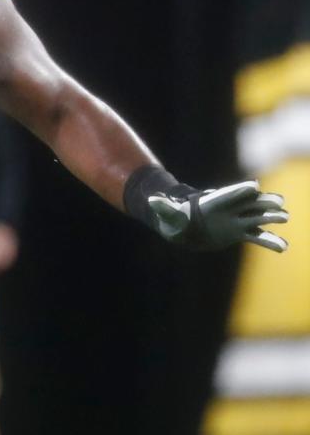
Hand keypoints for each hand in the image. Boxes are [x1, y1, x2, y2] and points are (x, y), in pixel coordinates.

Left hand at [147, 180, 288, 252]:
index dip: (240, 190)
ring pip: (258, 218)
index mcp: (213, 202)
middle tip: (277, 203)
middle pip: (249, 203)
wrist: (182, 226)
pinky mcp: (239, 232)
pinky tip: (283, 247)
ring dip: (271, 217)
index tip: (254, 187)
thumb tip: (151, 199)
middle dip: (263, 202)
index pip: (229, 194)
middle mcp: (229, 208)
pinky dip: (269, 241)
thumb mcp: (168, 213)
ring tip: (285, 218)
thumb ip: (164, 206)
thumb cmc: (174, 217)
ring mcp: (236, 220)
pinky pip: (257, 236)